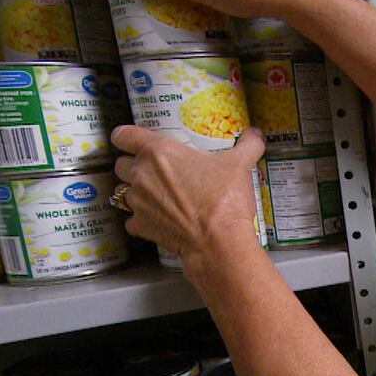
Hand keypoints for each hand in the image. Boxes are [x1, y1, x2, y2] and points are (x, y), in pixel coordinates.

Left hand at [111, 125, 265, 265]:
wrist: (218, 240)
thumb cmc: (223, 199)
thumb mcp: (240, 165)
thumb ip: (247, 145)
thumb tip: (255, 135)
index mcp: (158, 152)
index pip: (123, 135)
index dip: (126, 137)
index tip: (133, 140)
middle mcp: (141, 174)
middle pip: (121, 164)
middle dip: (134, 165)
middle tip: (156, 170)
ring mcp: (138, 202)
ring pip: (125, 192)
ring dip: (138, 192)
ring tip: (160, 196)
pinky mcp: (141, 226)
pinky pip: (132, 220)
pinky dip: (142, 219)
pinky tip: (159, 219)